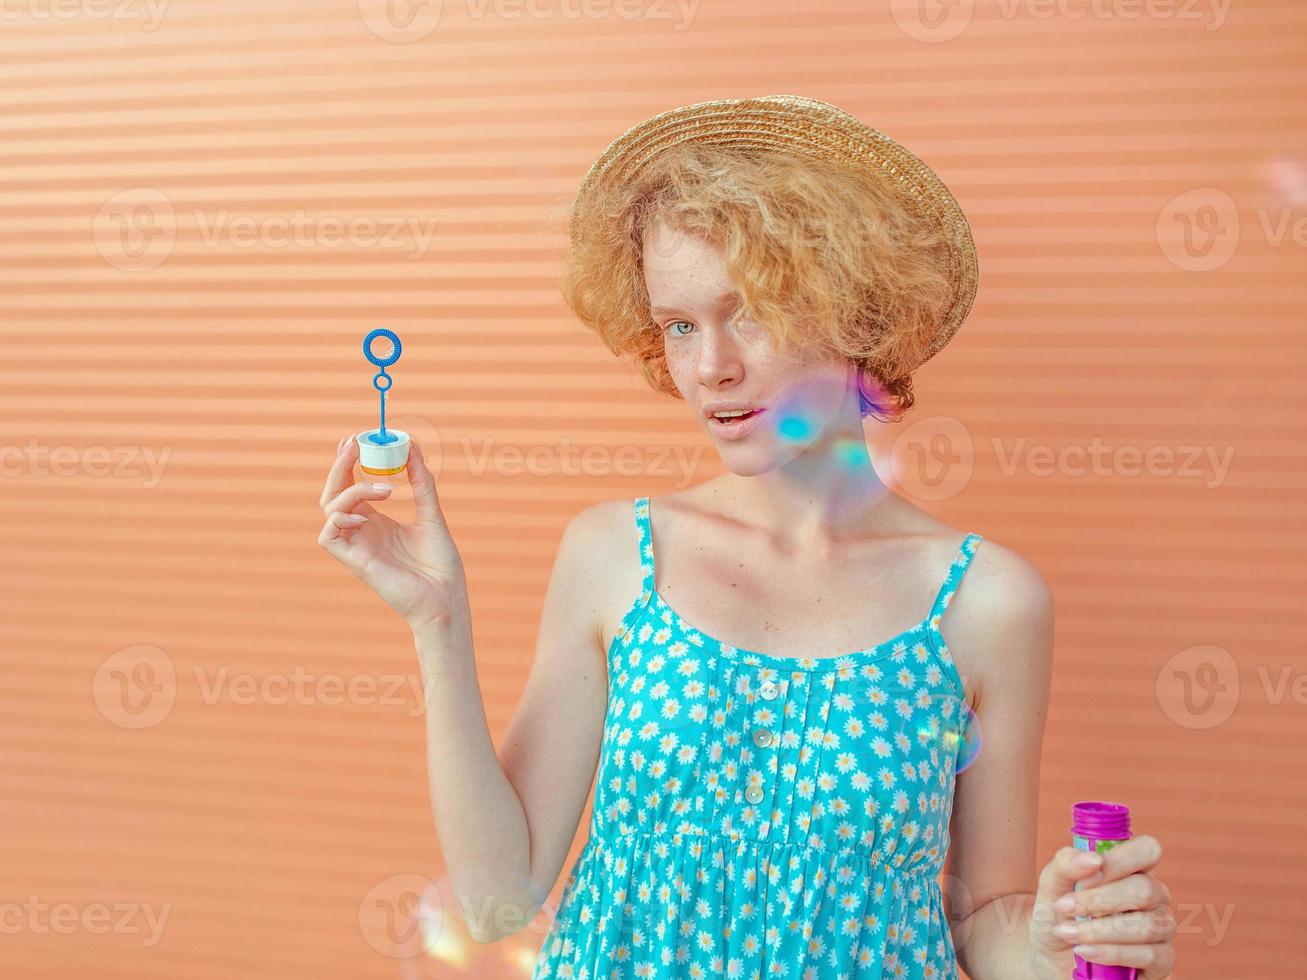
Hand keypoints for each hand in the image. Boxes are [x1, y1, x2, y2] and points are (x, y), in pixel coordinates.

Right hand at [317, 432, 467, 632]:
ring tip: (386, 488)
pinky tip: (365, 515)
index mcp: (377, 522)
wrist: (446, 597)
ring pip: (330, 509)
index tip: (357, 439)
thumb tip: (413, 448)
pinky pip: (328, 535)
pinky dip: (340, 518)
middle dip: (340, 467)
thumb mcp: (432, 514)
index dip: (349, 463)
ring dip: (351, 490)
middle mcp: (362, 532)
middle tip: (354, 444)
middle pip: (334, 493)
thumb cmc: (440, 564)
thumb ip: (422, 482)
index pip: (351, 486)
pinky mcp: (354, 562)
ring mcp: (356, 546)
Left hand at [1027, 834, 1175, 979]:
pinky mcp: (1162, 961)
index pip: (1147, 850)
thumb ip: (1067, 864)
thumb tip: (1094, 859)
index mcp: (1133, 869)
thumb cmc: (1061, 912)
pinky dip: (1112, 953)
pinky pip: (1150, 956)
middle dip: (1099, 900)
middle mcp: (1154, 896)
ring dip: (1100, 930)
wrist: (1052, 954)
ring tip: (1067, 932)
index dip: (1117, 862)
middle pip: (1144, 889)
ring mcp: (1161, 928)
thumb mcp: (1053, 883)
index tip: (1083, 879)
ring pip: (1147, 925)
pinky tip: (1084, 951)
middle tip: (1064, 908)